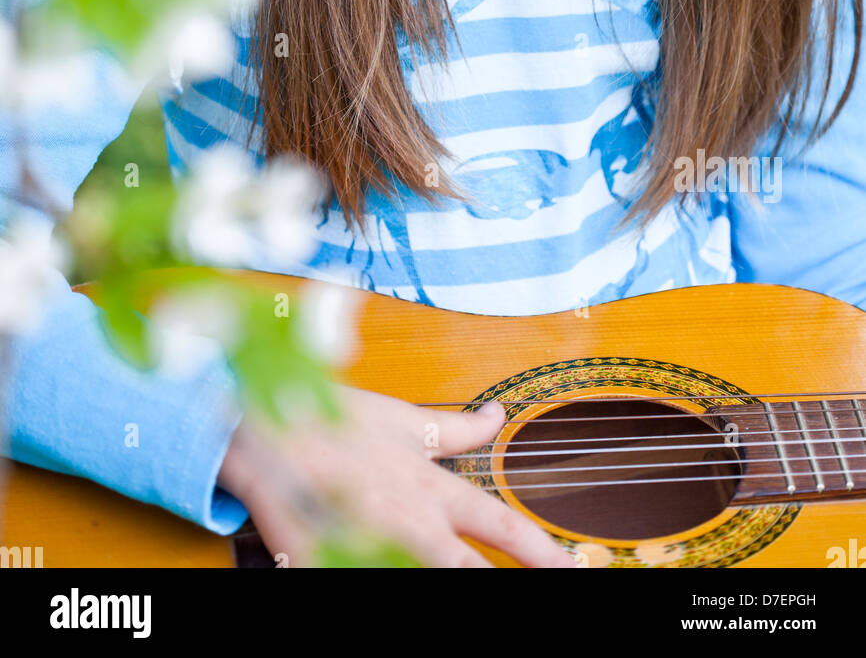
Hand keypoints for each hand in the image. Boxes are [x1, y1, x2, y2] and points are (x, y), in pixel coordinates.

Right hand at [218, 384, 575, 568]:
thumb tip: (499, 415)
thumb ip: (455, 428)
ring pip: (420, 576)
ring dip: (443, 578)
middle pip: (467, 570)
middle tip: (550, 584)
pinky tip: (372, 573)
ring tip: (468, 586)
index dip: (541, 550)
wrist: (264, 422)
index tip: (574, 567)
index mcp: (430, 487)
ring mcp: (368, 542)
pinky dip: (368, 573)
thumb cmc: (333, 419)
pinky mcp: (323, 561)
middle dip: (501, 584)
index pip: (500, 523)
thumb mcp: (402, 420)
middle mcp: (408, 519)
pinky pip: (351, 573)